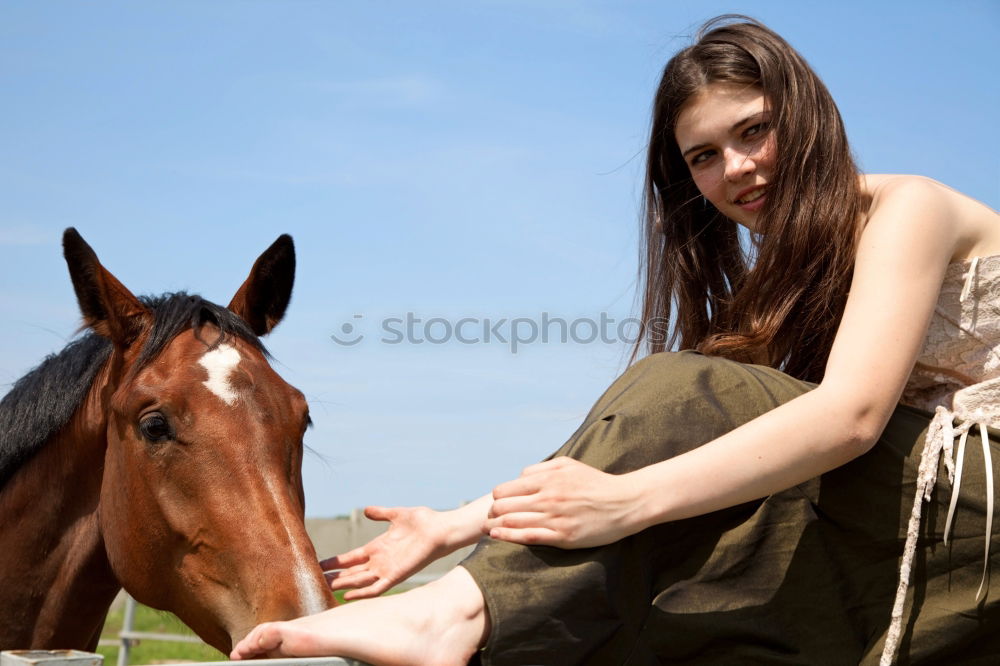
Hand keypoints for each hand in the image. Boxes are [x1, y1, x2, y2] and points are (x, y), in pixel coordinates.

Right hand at [321, 505, 451, 599]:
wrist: (440, 528)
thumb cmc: (422, 521)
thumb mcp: (396, 515)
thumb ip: (381, 514)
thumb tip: (366, 510)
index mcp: (378, 547)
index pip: (351, 557)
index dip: (335, 561)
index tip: (318, 564)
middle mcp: (380, 560)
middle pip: (352, 571)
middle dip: (335, 576)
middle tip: (315, 581)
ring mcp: (387, 569)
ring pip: (359, 580)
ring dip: (344, 584)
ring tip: (326, 588)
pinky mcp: (396, 575)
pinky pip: (376, 588)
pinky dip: (362, 592)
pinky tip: (348, 596)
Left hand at [483, 457, 644, 548]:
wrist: (625, 502)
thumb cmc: (596, 483)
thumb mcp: (568, 465)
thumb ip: (541, 469)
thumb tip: (519, 477)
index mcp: (548, 479)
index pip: (506, 489)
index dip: (497, 498)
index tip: (497, 504)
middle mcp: (548, 497)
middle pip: (503, 506)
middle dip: (492, 513)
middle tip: (488, 518)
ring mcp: (555, 517)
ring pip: (512, 522)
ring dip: (495, 526)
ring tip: (488, 530)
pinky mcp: (563, 536)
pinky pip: (528, 537)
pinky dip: (508, 537)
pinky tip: (497, 537)